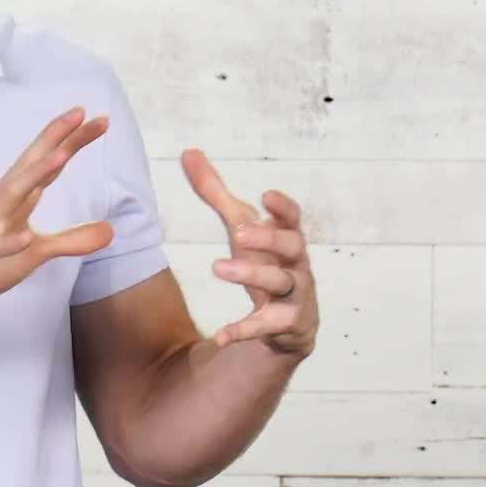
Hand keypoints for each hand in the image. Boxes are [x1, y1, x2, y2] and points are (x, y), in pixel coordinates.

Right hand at [0, 106, 115, 324]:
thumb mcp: (37, 252)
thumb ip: (72, 240)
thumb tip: (111, 231)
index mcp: (14, 197)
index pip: (46, 163)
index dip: (70, 141)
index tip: (98, 120)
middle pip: (31, 165)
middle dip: (54, 139)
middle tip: (81, 114)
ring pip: (10, 195)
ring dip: (34, 175)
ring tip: (60, 156)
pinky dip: (8, 242)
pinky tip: (25, 236)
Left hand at [180, 149, 317, 357]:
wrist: (287, 323)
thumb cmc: (264, 260)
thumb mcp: (239, 227)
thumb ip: (214, 192)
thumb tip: (188, 152)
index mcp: (287, 238)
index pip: (293, 219)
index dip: (283, 208)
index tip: (267, 195)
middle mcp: (296, 265)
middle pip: (291, 247)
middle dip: (268, 238)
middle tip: (237, 233)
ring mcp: (296, 296)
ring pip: (280, 283)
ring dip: (251, 275)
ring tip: (217, 267)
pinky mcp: (288, 326)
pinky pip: (268, 327)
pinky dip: (245, 330)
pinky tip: (221, 334)